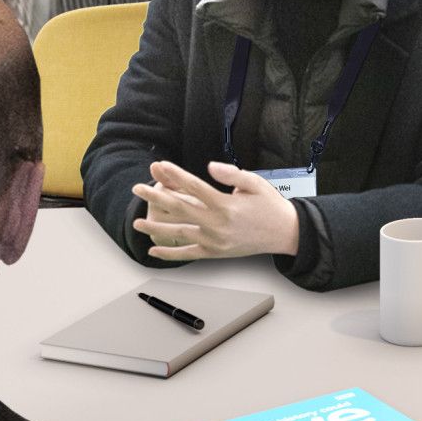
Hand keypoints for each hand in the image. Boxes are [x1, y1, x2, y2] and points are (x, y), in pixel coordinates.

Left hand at [128, 161, 301, 260]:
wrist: (285, 233)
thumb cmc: (269, 206)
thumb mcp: (255, 183)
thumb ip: (231, 174)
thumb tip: (209, 167)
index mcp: (227, 204)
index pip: (194, 187)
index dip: (175, 175)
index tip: (160, 166)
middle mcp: (217, 224)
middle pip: (180, 209)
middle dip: (156, 197)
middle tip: (138, 189)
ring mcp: (215, 241)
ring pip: (179, 234)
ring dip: (155, 228)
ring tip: (136, 223)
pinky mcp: (215, 253)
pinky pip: (189, 254)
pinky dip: (170, 254)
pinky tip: (154, 250)